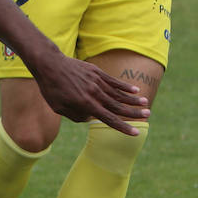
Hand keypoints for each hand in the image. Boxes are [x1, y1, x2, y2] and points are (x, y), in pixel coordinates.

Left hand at [32, 53, 150, 134]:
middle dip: (133, 112)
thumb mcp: (59, 108)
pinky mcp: (96, 72)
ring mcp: (96, 81)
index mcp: (86, 105)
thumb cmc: (51, 89)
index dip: (123, 127)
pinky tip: (134, 89)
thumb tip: (89, 119)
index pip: (109, 119)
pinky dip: (124, 86)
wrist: (50, 65)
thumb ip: (76, 116)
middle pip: (118, 106)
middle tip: (148, 114)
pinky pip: (113, 81)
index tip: (136, 132)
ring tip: (145, 102)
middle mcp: (94, 94)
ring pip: (118, 93)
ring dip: (132, 99)